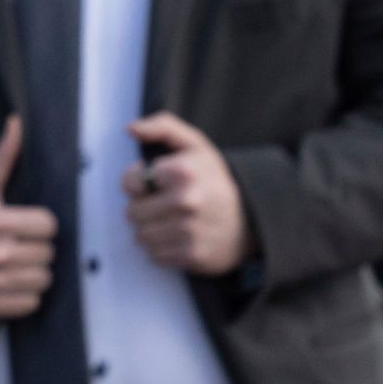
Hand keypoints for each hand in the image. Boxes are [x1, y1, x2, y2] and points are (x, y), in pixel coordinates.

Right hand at [0, 116, 57, 318]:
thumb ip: (2, 158)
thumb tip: (16, 123)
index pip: (49, 225)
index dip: (39, 226)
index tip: (23, 228)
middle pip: (49, 254)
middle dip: (35, 251)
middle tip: (15, 248)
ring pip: (44, 280)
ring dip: (32, 275)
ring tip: (12, 268)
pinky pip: (31, 303)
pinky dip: (23, 298)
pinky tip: (6, 285)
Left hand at [123, 111, 253, 276]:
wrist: (252, 218)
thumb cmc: (215, 180)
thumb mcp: (195, 145)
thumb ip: (163, 127)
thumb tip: (131, 128)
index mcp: (184, 172)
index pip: (131, 181)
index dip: (139, 182)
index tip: (156, 182)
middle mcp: (186, 201)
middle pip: (132, 212)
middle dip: (144, 208)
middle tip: (166, 203)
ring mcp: (189, 231)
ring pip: (140, 236)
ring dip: (151, 230)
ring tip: (173, 220)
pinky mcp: (191, 255)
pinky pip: (154, 256)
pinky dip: (162, 248)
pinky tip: (180, 236)